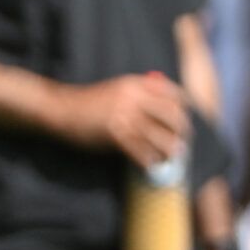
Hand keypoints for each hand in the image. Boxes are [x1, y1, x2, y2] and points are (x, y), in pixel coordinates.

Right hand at [51, 73, 188, 168]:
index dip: (184, 107)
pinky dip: (149, 159)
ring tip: (174, 156)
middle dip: (181, 129)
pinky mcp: (114, 134)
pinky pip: (139, 150)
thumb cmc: (91, 101)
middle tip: (185, 140)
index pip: (172, 93)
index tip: (188, 118)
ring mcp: (124, 116)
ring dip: (170, 148)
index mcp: (136, 84)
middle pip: (171, 114)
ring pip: (158, 135)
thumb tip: (167, 107)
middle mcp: (133, 98)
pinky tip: (152, 165)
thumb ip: (141, 93)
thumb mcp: (118, 88)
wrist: (61, 109)